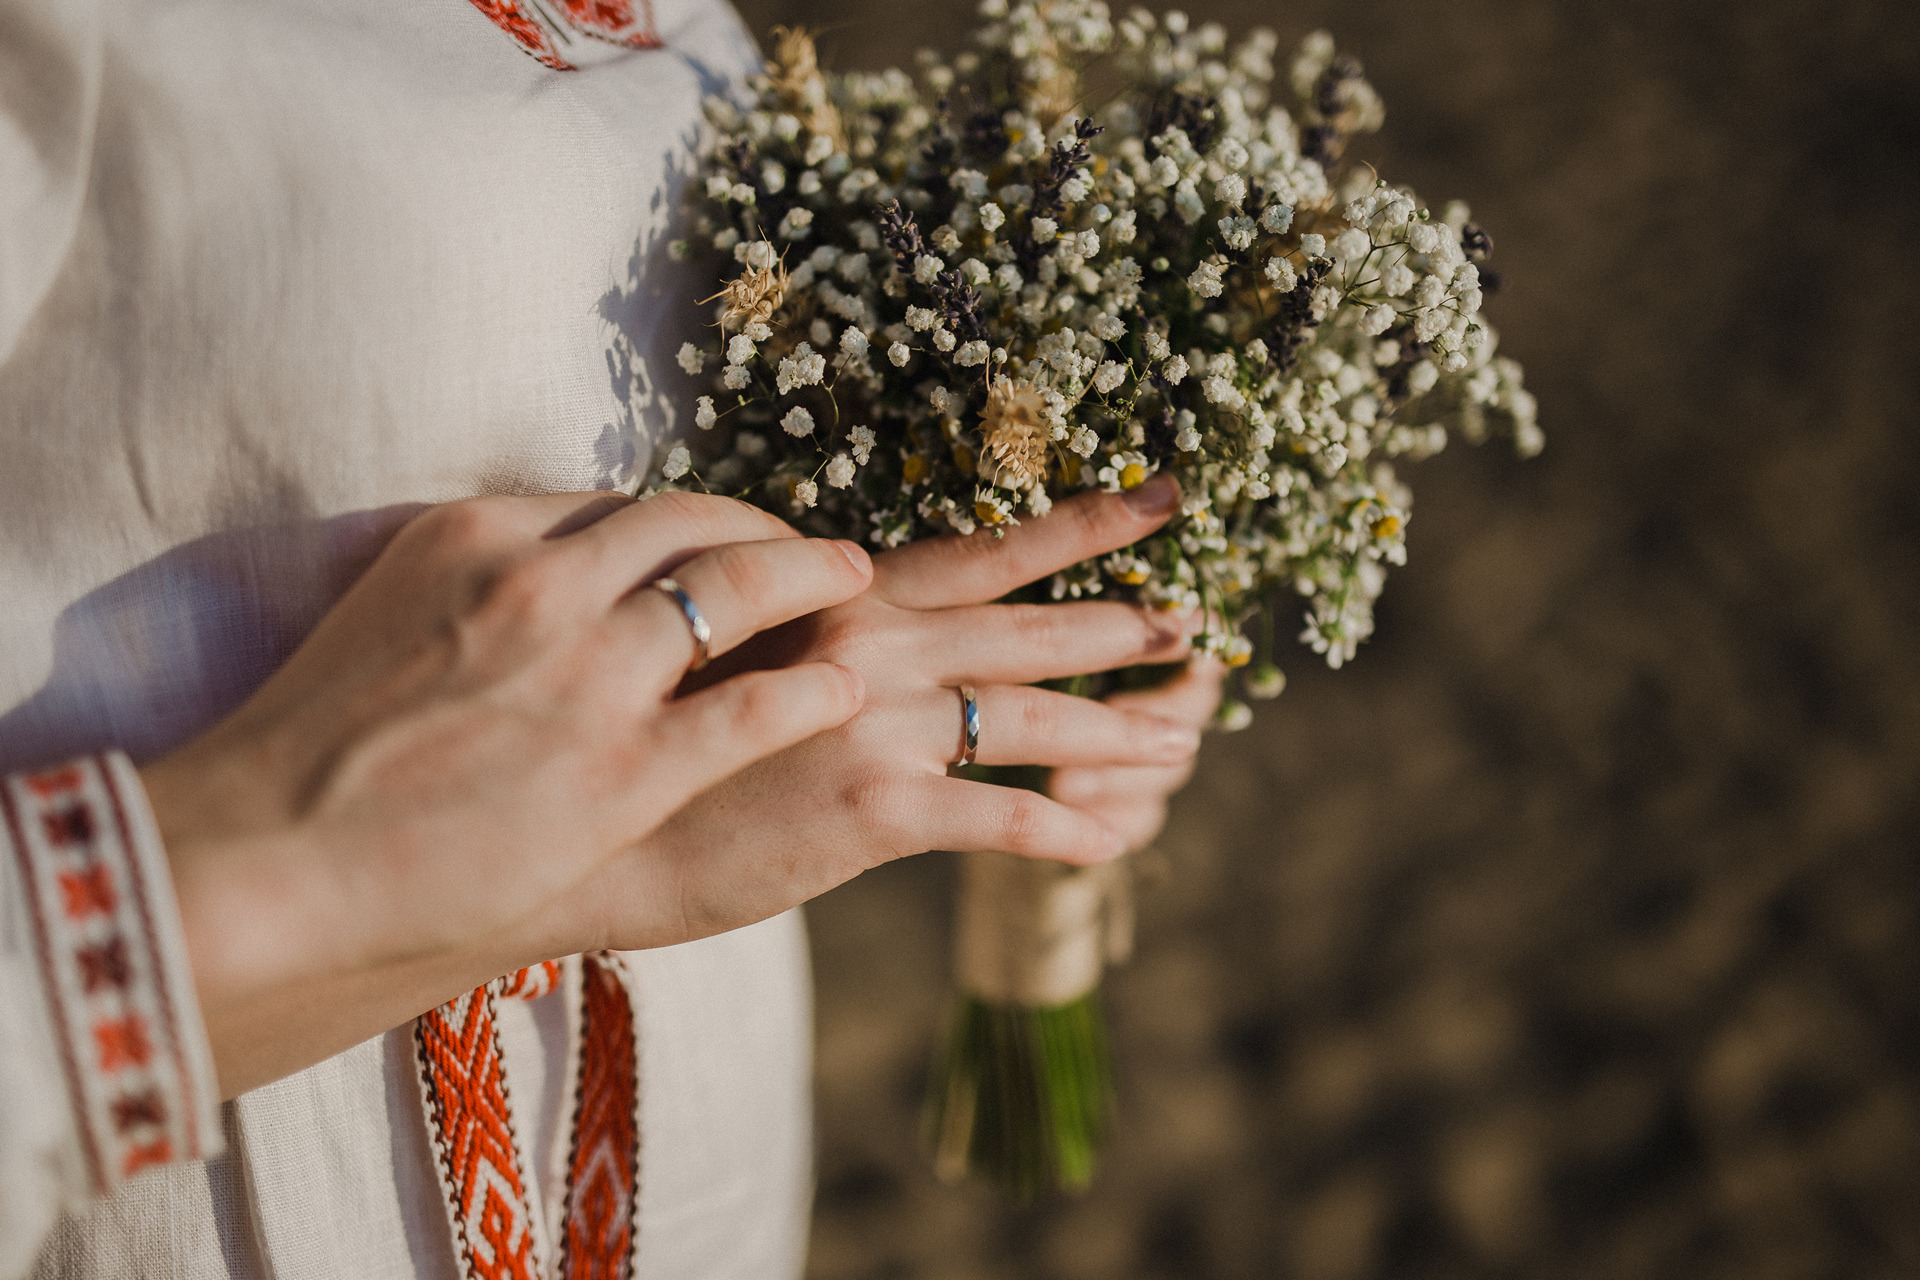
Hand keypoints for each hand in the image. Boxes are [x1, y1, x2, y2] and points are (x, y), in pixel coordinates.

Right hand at [141, 490, 870, 1093]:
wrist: (266, 855)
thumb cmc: (315, 750)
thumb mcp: (392, 617)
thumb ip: (479, 581)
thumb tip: (547, 565)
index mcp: (480, 538)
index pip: (628, 504)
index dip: (702, 517)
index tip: (737, 533)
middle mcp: (544, 587)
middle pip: (699, 528)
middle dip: (773, 534)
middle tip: (821, 552)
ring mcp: (589, 679)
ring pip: (743, 596)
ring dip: (815, 584)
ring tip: (859, 589)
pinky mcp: (622, 775)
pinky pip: (756, 708)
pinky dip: (812, 690)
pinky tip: (844, 688)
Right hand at [519, 475, 1205, 953]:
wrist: (576, 811)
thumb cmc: (636, 724)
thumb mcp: (716, 645)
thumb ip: (788, 617)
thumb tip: (821, 592)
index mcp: (844, 600)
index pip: (984, 548)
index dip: (1079, 521)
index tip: (1155, 495)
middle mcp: (874, 646)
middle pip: (1030, 622)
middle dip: (1122, 613)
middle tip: (1196, 613)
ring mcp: (878, 726)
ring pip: (1033, 716)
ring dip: (1119, 725)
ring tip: (1183, 727)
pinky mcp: (874, 813)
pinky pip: (1001, 820)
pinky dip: (1066, 831)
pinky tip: (1114, 840)